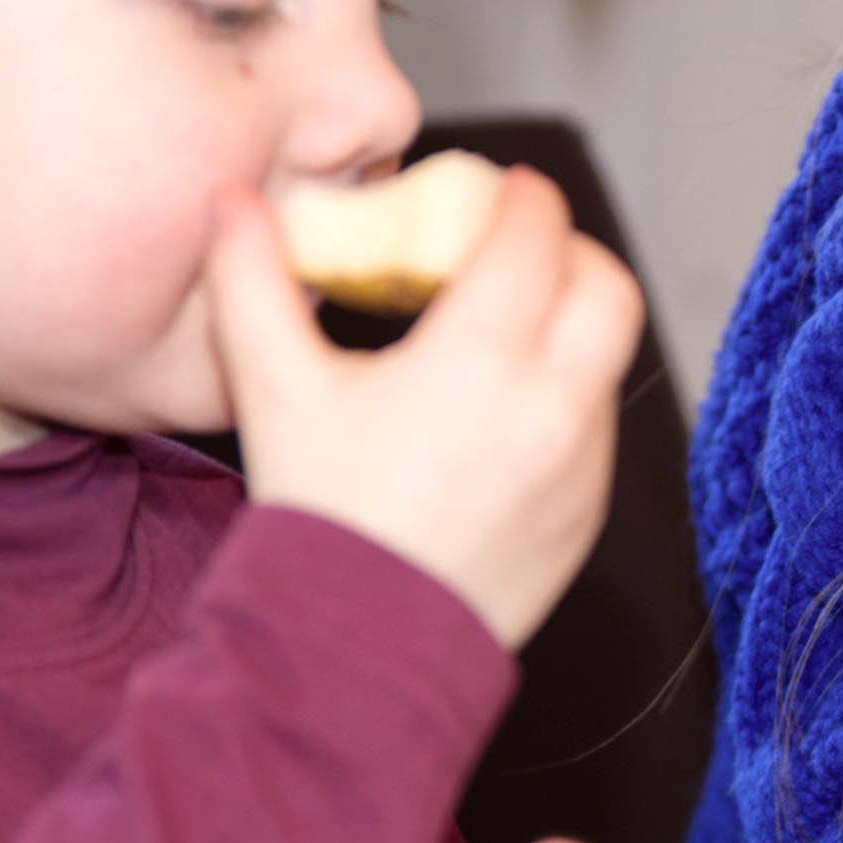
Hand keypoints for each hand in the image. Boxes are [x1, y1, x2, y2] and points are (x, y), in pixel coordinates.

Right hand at [206, 168, 641, 646]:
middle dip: (569, 253)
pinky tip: (502, 412)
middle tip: (517, 252)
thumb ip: (252, 284)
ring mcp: (581, 464)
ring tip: (503, 334)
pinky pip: (597, 429)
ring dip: (569, 328)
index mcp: (480, 360)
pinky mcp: (588, 513)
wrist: (354, 651)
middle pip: (606, 285)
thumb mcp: (273, 391)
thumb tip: (235, 203)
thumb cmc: (318, 518)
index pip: (535, 234)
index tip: (499, 191)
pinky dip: (566, 399)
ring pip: (607, 359)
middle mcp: (551, 406)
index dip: (521, 198)